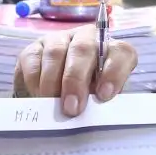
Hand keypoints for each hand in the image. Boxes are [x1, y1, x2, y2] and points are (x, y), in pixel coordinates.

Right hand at [13, 26, 136, 115]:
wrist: (55, 95)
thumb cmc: (85, 98)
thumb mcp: (97, 101)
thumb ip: (98, 103)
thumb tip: (92, 115)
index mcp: (111, 51)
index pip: (121, 53)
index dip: (114, 73)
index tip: (104, 96)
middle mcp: (87, 39)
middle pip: (84, 49)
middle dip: (76, 80)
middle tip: (71, 108)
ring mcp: (59, 40)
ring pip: (56, 52)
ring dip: (53, 82)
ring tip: (52, 105)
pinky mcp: (35, 47)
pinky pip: (34, 59)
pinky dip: (36, 81)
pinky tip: (39, 97)